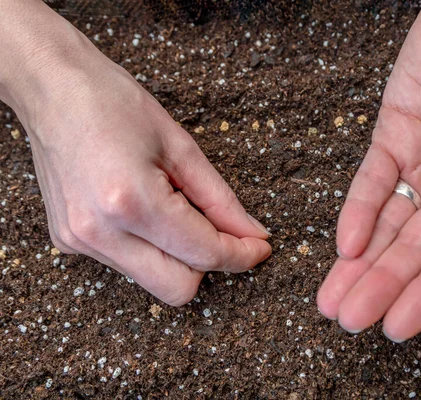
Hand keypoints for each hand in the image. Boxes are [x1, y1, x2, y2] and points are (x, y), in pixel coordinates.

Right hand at [0, 0, 271, 305]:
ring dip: (178, 256)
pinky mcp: (68, 242)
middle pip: (178, 288)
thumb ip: (221, 200)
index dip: (241, 255)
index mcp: (132, 202)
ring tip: (172, 206)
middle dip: (209, 265)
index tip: (260, 247)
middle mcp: (100, 232)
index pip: (204, 253)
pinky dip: (150, 247)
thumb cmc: (114, 103)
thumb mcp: (181, 146)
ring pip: (153, 280)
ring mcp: (79, 241)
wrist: (52, 89)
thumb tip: (251, 234)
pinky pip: (127, 264)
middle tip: (222, 232)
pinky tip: (144, 210)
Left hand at [318, 0, 420, 340]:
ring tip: (333, 299)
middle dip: (381, 285)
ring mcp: (420, 165)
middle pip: (413, 248)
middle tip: (350, 321)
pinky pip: (371, 180)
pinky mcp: (391, 138)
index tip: (399, 325)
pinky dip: (356, 210)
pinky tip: (343, 244)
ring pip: (386, 224)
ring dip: (359, 263)